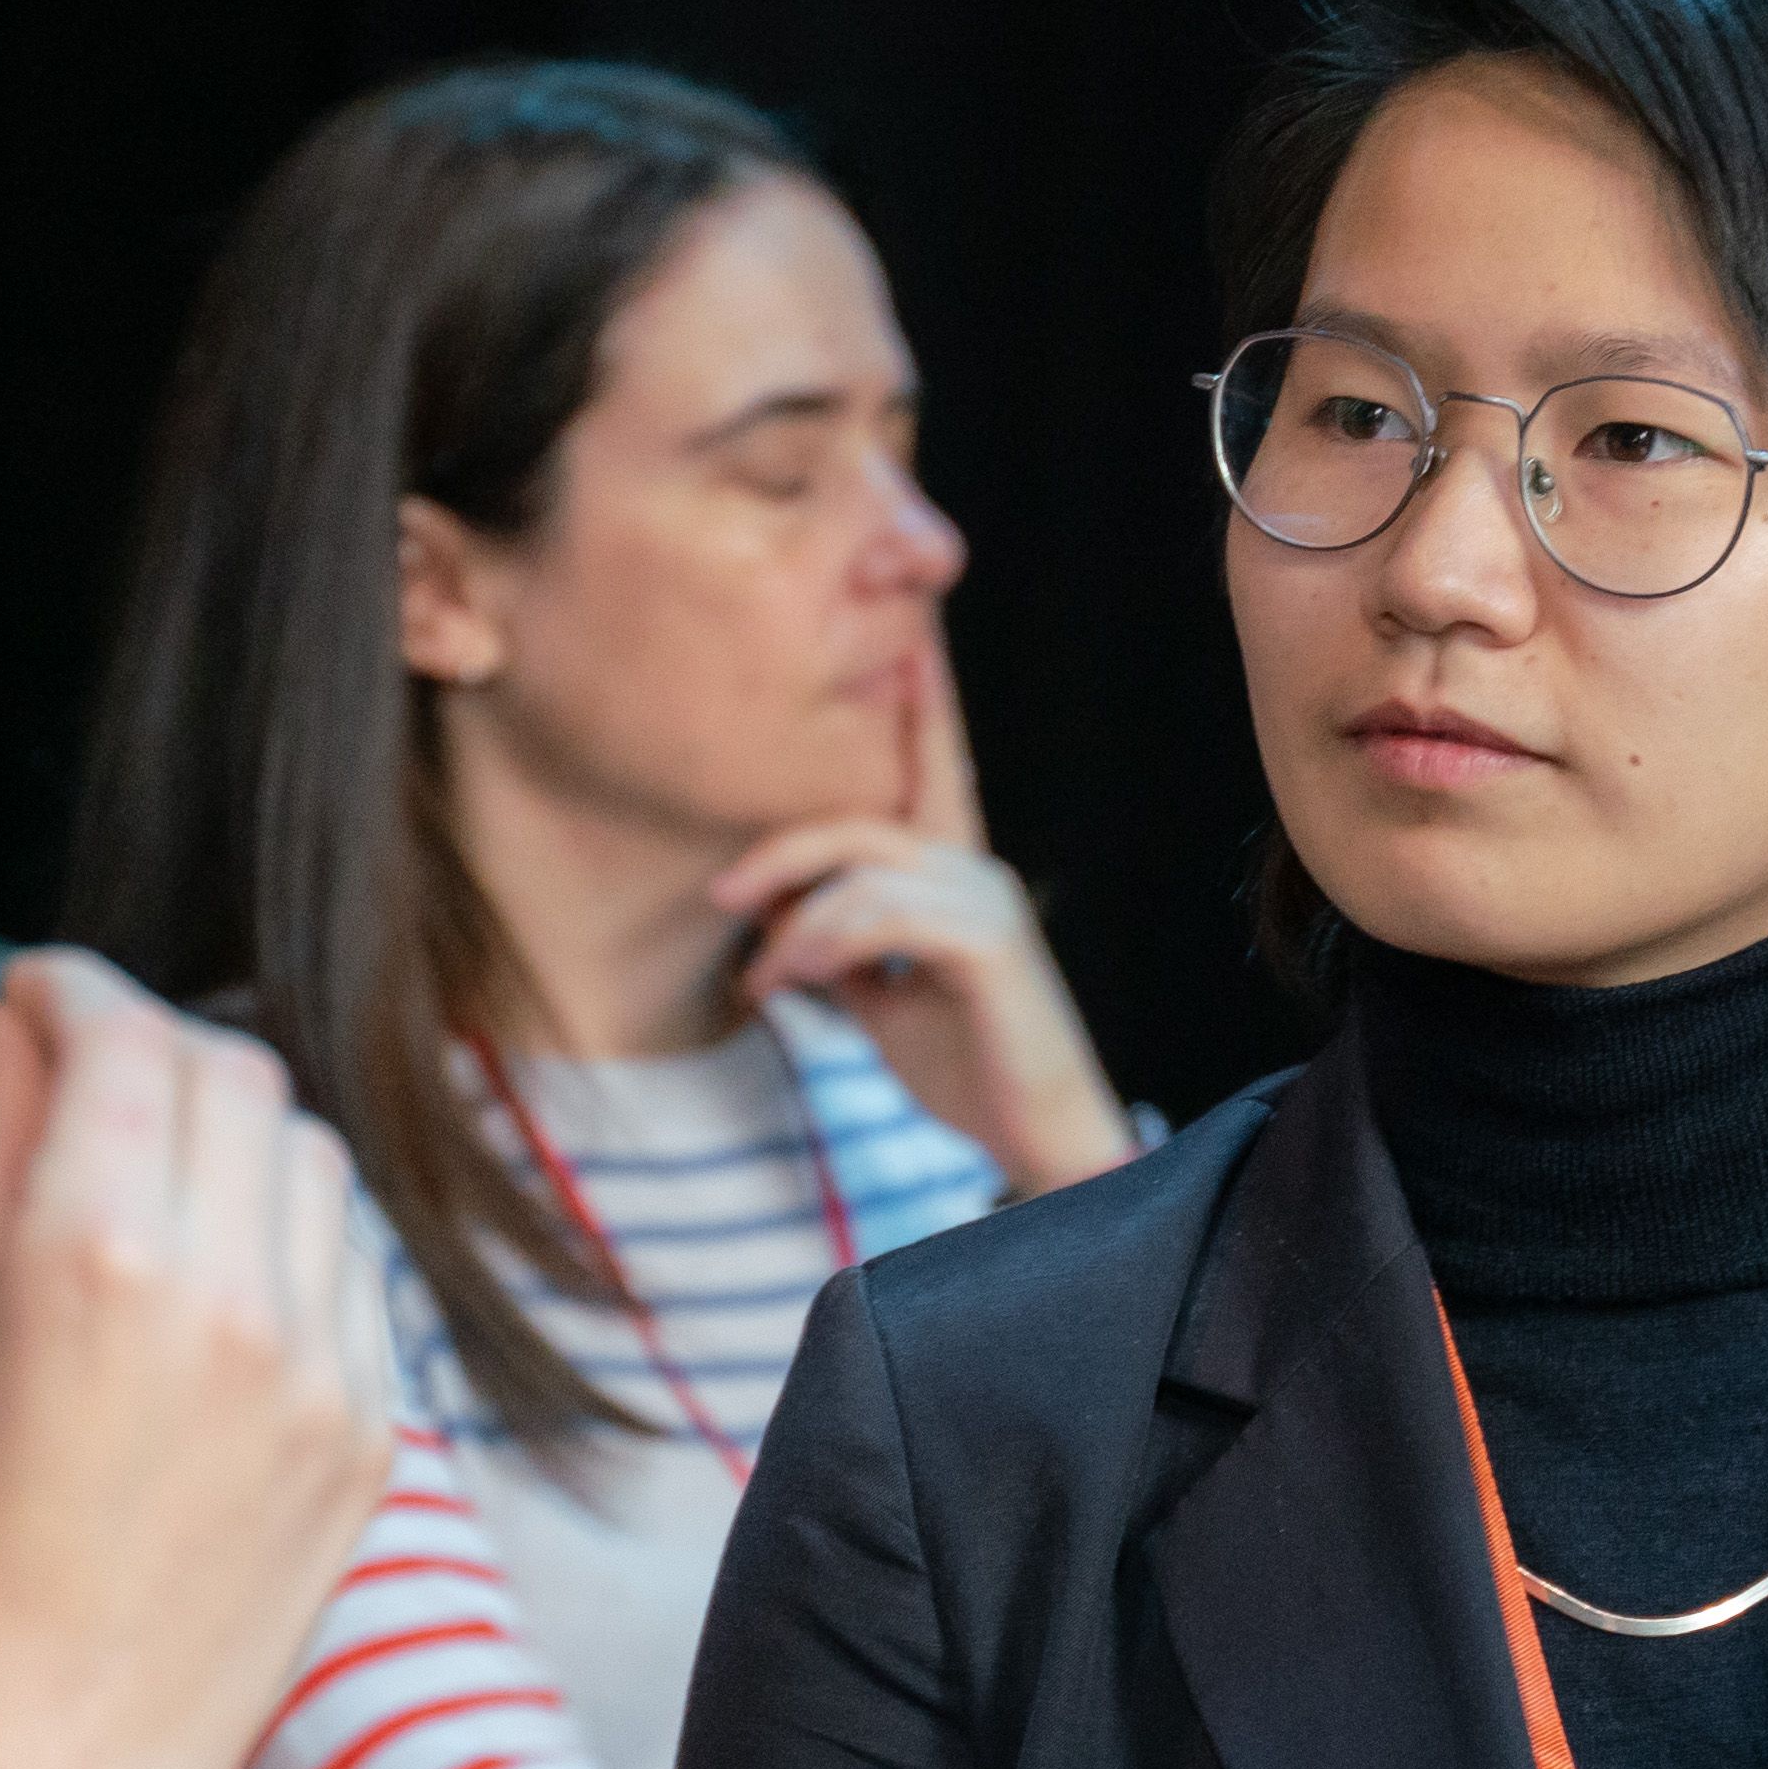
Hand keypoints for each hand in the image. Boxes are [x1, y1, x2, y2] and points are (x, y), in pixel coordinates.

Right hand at [0, 953, 399, 1768]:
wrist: (48, 1761)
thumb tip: (20, 1037)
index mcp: (98, 1260)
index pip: (123, 1039)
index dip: (71, 988)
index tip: (33, 993)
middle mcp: (237, 1298)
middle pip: (233, 1073)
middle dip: (152, 1043)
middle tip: (82, 1066)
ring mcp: (329, 1369)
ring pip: (311, 1159)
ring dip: (230, 1131)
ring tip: (145, 1172)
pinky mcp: (376, 1430)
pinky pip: (353, 1268)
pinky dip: (287, 1232)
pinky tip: (211, 1274)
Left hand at [709, 633, 1129, 1193]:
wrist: (1046, 1144)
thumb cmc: (972, 1071)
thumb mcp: (888, 1002)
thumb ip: (846, 951)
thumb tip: (781, 928)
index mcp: (960, 875)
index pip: (933, 766)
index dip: (923, 695)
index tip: (906, 624)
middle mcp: (979, 871)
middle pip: (862, 817)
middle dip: (781, 850)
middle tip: (721, 898)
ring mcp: (987, 903)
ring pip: (863, 866)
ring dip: (793, 923)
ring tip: (766, 982)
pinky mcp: (986, 944)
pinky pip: (881, 914)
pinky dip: (822, 943)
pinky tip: (798, 982)